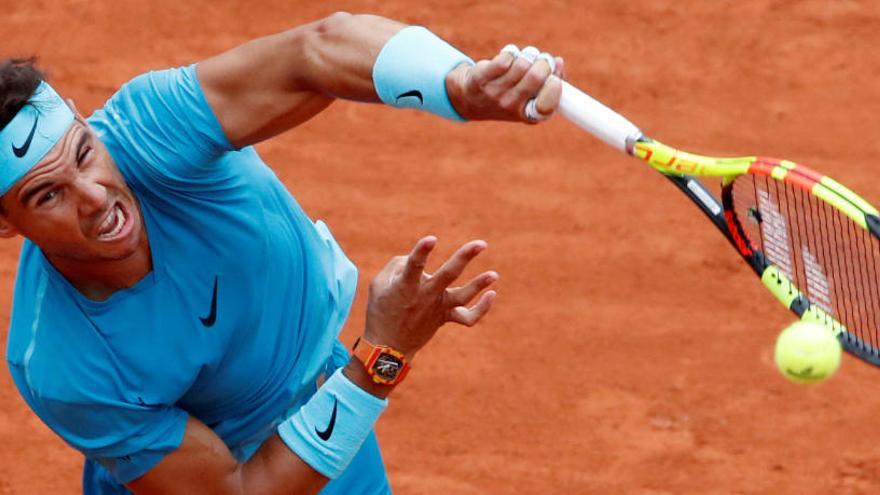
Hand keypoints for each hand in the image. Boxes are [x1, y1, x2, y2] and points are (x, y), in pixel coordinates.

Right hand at [363, 236, 497, 358]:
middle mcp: (425, 295)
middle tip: (481, 244)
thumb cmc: (381, 311)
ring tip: (494, 275)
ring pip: (462, 296)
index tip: (431, 239)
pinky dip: (481, 309)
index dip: (422, 252)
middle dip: (464, 257)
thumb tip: (413, 257)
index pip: (414, 266)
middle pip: (448, 275)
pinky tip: (491, 294)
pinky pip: (468, 318)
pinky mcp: (445, 317)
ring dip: (479, 285)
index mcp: (406, 286)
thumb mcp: (378, 284)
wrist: (388, 347)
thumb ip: (396, 265)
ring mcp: (437, 308)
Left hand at [446, 44, 564, 122]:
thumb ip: (549, 82)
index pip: (546, 107)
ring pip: (521, 64)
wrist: (469, 99)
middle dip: (544, 61)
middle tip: (542, 60)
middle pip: (536, 77)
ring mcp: (494, 94)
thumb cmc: (509, 94)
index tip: (554, 79)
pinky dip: (510, 52)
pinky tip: (509, 56)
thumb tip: (559, 62)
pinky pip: (504, 59)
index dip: (554, 90)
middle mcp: (510, 107)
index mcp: (528, 115)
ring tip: (524, 57)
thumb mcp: (530, 96)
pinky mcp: (480, 79)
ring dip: (527, 54)